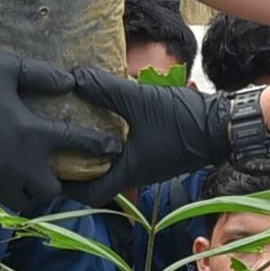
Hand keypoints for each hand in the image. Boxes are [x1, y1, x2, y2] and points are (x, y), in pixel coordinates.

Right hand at [0, 52, 113, 206]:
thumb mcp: (3, 68)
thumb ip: (40, 75)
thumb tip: (70, 81)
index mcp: (30, 134)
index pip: (76, 144)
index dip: (99, 145)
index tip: (113, 148)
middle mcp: (16, 164)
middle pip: (51, 189)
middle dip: (59, 183)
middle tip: (59, 170)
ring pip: (21, 199)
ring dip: (29, 189)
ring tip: (27, 175)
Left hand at [56, 67, 238, 196]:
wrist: (223, 124)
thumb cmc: (183, 121)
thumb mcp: (140, 101)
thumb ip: (106, 89)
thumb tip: (73, 76)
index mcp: (128, 172)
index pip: (89, 194)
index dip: (66, 187)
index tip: (46, 169)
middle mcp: (135, 174)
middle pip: (96, 180)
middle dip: (74, 166)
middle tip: (53, 145)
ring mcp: (146, 163)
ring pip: (111, 164)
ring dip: (92, 150)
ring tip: (71, 127)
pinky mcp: (154, 150)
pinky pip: (124, 150)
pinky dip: (109, 138)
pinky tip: (102, 115)